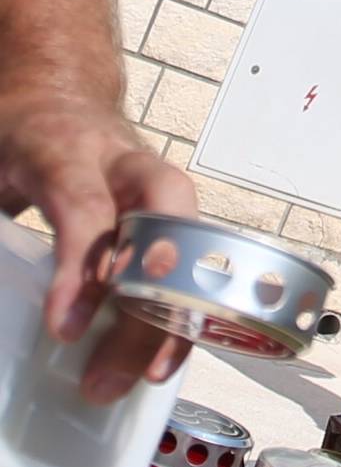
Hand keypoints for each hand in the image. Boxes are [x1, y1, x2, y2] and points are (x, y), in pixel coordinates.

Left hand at [0, 92, 196, 401]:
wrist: (57, 91)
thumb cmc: (22, 133)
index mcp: (67, 147)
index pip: (85, 206)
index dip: (82, 270)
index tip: (66, 330)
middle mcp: (124, 163)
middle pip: (163, 219)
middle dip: (151, 295)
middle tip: (112, 364)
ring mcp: (154, 185)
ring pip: (191, 243)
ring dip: (175, 313)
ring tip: (145, 374)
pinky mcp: (166, 212)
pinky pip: (189, 261)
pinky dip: (182, 311)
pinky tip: (159, 358)